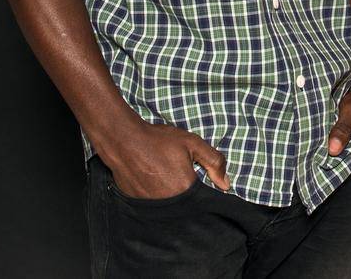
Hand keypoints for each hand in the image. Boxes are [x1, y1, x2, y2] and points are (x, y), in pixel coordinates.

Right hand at [95, 116, 230, 197]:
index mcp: (186, 189)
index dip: (205, 195)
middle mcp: (170, 203)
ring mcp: (153, 207)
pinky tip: (156, 186)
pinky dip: (160, 200)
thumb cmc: (158, 141)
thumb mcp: (192, 143)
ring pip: (172, 210)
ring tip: (168, 182)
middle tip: (181, 180)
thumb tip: (226, 184)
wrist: (124, 142)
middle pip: (188, 208)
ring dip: (175, 201)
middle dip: (189, 198)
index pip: (204, 202)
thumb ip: (213, 162)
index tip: (202, 184)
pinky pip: (156, 209)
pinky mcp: (140, 206)